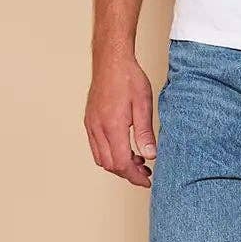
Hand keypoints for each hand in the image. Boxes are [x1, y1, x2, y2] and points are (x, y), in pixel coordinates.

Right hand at [85, 52, 156, 186]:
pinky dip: (109, 154)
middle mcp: (98, 128)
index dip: (135, 176)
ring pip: (101, 158)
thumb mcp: (144, 105)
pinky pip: (96, 147)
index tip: (147, 180)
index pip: (121, 163)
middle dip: (127, 173)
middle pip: (109, 165)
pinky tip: (124, 148)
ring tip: (137, 161)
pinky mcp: (90, 121)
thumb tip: (150, 156)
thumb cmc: (128, 78)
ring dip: (118, 165)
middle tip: (146, 173)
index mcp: (112, 126)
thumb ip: (145, 133)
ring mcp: (91, 125)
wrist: (111, 61)